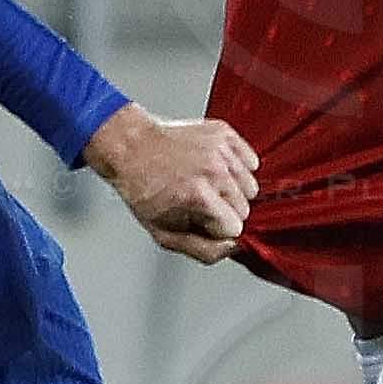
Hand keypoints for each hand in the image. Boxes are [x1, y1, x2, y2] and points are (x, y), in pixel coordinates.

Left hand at [85, 104, 255, 263]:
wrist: (131, 148)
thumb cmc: (143, 190)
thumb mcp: (164, 233)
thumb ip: (204, 250)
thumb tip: (233, 247)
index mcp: (199, 197)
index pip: (235, 228)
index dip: (217, 228)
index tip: (201, 218)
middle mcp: (213, 171)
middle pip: (245, 208)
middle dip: (226, 210)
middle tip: (200, 200)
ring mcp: (220, 150)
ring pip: (251, 186)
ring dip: (233, 190)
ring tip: (207, 183)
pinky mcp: (224, 134)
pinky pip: (251, 161)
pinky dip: (237, 168)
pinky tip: (215, 169)